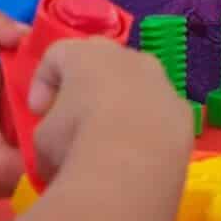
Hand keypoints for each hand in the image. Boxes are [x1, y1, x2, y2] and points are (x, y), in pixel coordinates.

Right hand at [23, 37, 193, 178]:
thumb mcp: (43, 140)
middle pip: (101, 63)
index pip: (55, 55)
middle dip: (86, 89)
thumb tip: (57, 152)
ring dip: (121, 106)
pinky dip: (148, 127)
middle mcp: (127, 57)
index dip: (42, 83)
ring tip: (111, 141)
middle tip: (75, 121)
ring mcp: (160, 81)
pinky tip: (139, 154)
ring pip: (136, 86)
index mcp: (85, 54)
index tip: (38, 114)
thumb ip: (50, 131)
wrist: (132, 167)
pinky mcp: (182, 111)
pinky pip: (160, 112)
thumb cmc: (76, 141)